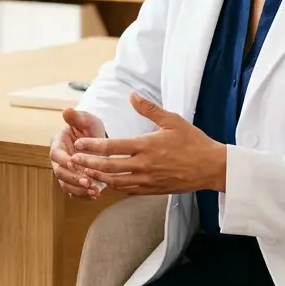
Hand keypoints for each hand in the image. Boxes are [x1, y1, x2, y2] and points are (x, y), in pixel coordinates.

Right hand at [50, 108, 105, 199]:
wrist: (98, 141)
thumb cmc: (90, 128)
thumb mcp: (86, 119)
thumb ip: (77, 117)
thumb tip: (67, 110)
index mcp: (58, 143)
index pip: (56, 154)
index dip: (63, 160)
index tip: (74, 163)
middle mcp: (59, 160)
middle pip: (60, 172)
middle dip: (73, 179)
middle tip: (87, 183)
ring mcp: (66, 172)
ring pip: (66, 184)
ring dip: (78, 190)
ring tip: (94, 192)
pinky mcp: (73, 181)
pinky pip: (74, 192)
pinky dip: (83, 196)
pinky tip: (95, 195)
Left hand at [70, 92, 226, 195]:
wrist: (212, 168)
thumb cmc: (193, 141)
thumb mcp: (172, 120)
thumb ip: (149, 109)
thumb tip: (131, 95)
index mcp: (146, 146)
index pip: (112, 147)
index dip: (92, 146)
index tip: (79, 144)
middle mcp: (144, 165)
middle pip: (109, 167)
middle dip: (88, 164)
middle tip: (73, 159)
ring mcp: (148, 180)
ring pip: (116, 182)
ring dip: (98, 177)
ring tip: (84, 172)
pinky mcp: (153, 190)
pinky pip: (128, 191)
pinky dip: (114, 187)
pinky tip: (106, 182)